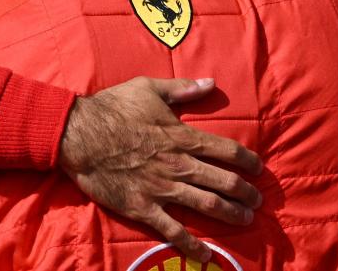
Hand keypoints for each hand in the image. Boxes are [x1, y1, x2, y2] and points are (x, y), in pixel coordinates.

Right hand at [58, 77, 261, 261]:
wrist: (79, 134)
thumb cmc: (113, 108)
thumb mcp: (149, 88)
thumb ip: (182, 89)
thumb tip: (211, 83)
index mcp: (182, 136)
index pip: (226, 150)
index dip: (247, 160)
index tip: (258, 168)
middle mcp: (179, 164)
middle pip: (223, 181)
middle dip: (246, 192)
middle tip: (257, 200)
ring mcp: (162, 188)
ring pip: (207, 205)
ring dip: (231, 214)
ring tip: (245, 219)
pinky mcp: (143, 207)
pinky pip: (173, 230)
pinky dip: (192, 245)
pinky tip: (206, 256)